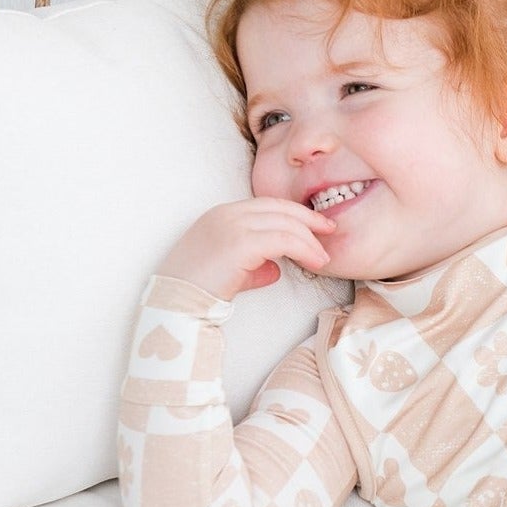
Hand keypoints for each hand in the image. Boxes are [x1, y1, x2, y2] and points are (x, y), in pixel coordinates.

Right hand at [157, 199, 336, 300]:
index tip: (317, 224)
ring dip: (310, 241)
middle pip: (280, 209)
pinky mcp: (240, 242)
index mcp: (223, 213)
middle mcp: (228, 213)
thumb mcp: (231, 270)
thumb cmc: (200, 289)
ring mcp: (233, 225)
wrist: (177, 302)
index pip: (268, 205)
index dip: (296, 212)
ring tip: (323, 258)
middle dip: (309, 219)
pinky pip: (284, 241)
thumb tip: (276, 269)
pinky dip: (304, 250)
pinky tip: (313, 262)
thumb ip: (255, 264)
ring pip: (286, 224)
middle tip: (330, 231)